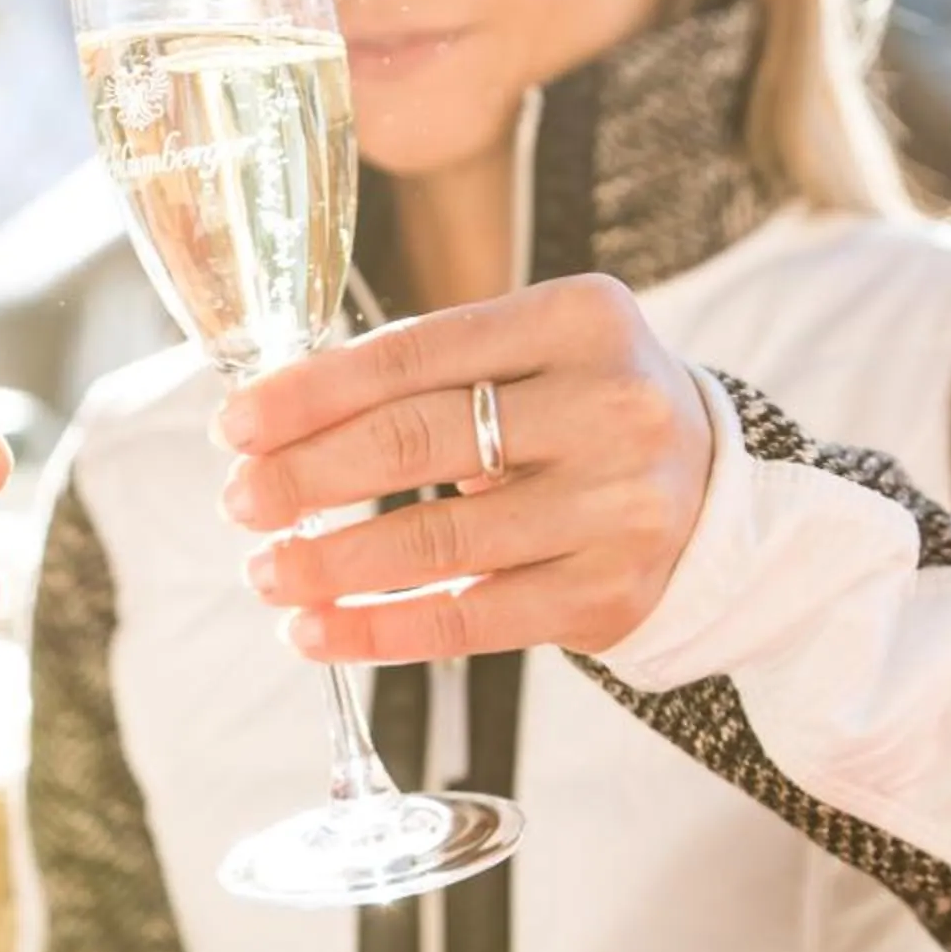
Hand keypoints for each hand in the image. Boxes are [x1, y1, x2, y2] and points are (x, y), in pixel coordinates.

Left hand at [217, 274, 714, 665]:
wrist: (715, 500)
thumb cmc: (582, 414)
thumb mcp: (535, 354)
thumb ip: (430, 370)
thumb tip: (275, 422)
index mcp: (580, 319)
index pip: (416, 356)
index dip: (312, 394)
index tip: (235, 426)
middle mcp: (611, 408)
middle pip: (420, 442)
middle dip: (308, 476)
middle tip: (237, 501)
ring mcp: (617, 508)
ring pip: (439, 541)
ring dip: (329, 562)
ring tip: (264, 571)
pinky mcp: (608, 596)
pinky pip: (468, 621)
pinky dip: (376, 629)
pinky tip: (314, 632)